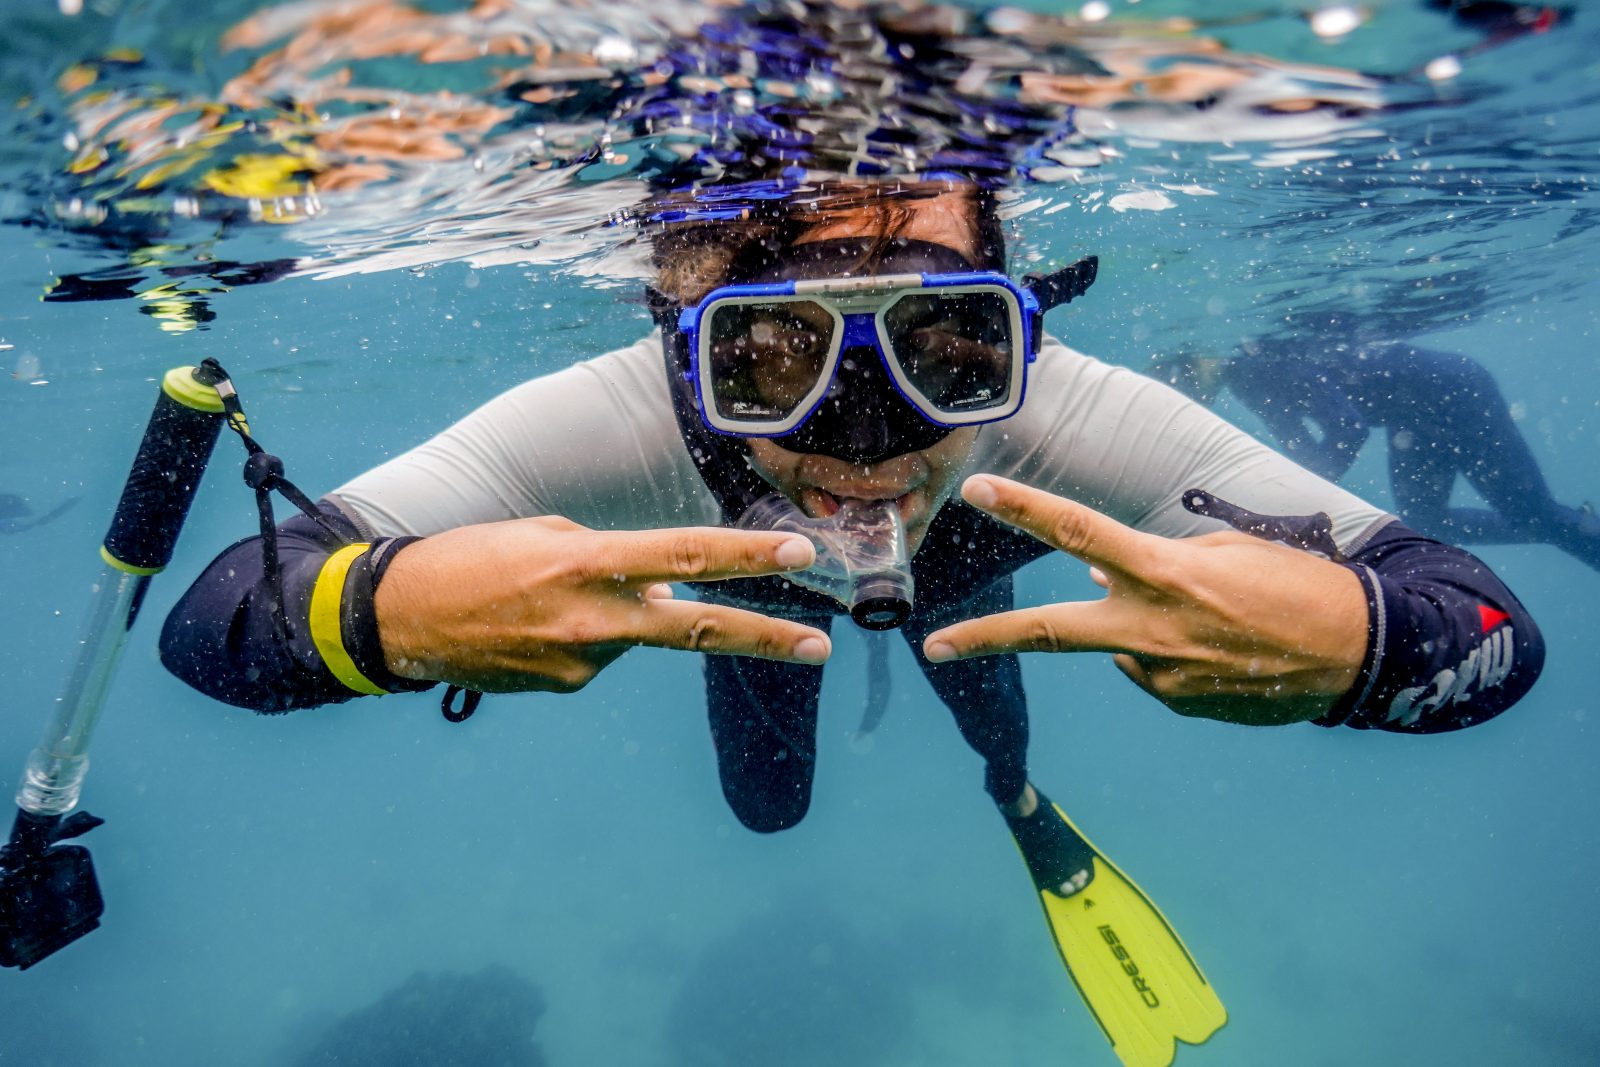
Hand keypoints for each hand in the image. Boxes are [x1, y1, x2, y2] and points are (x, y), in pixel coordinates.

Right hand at [374, 516, 830, 692]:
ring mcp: (578, 661)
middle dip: (765, 637)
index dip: (745, 559)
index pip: (683, 556)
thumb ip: (616, 563)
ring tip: (544, 598)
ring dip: (615, 614)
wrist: (396, 621)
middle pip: (696, 627)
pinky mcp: (564, 687)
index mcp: (585, 562)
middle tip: (821, 646)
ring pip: (631, 633)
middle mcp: (590, 617)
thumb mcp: (546, 536)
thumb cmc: (471, 559)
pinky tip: (533, 625)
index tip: (799, 557)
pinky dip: (583, 635)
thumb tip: (670, 598)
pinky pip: (597, 654)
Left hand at [923, 476, 1366, 724]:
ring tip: (1213, 621)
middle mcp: (1152, 627)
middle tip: (934, 647)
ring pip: (1118, 646)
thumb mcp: (1224, 553)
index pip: (1078, 533)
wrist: (1361, 655)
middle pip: (1049, 632)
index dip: (1024, 508)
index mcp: (1164, 572)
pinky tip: (1223, 649)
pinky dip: (1171, 655)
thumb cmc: (1296, 586)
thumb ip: (1151, 564)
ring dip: (1140, 629)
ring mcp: (1163, 674)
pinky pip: (1153, 672)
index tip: (978, 491)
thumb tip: (1094, 581)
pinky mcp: (1180, 706)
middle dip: (985, 639)